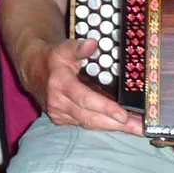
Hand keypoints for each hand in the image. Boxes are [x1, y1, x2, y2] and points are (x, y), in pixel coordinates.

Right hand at [22, 38, 141, 133]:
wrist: (33, 71)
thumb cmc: (53, 58)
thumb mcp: (63, 48)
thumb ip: (78, 47)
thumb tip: (92, 44)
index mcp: (60, 84)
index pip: (85, 99)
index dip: (105, 108)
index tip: (124, 115)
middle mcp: (58, 103)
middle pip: (90, 117)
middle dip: (117, 124)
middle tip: (140, 127)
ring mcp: (60, 114)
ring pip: (90, 124)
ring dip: (114, 127)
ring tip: (136, 128)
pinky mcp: (62, 120)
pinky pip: (86, 124)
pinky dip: (103, 125)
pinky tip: (121, 125)